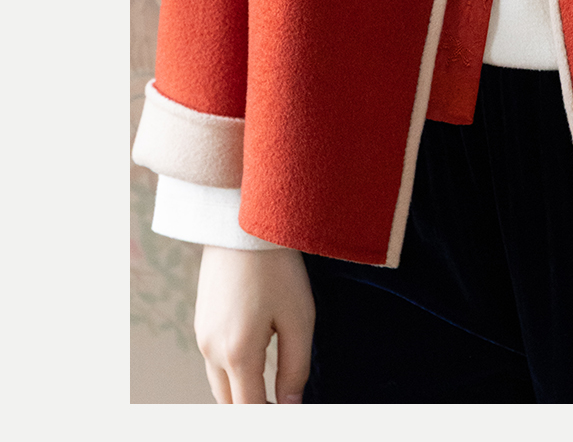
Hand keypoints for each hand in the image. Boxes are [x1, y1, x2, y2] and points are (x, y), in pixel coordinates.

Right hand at [194, 246, 315, 403]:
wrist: (241, 226)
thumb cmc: (277, 269)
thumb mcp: (299, 319)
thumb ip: (295, 367)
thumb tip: (292, 403)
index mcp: (238, 353)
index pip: (250, 408)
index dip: (270, 417)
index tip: (289, 414)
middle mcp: (212, 350)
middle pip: (230, 403)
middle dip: (253, 408)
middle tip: (281, 405)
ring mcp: (202, 336)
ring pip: (219, 384)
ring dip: (241, 393)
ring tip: (271, 392)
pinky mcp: (201, 322)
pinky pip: (214, 362)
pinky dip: (232, 374)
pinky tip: (255, 366)